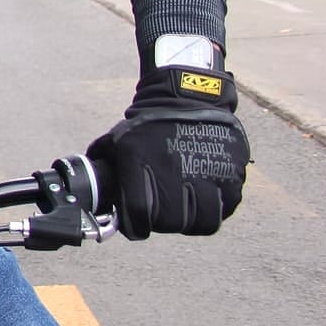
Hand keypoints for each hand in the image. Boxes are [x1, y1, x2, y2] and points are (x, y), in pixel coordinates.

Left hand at [88, 66, 249, 240]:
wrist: (189, 97)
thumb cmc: (151, 124)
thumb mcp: (119, 138)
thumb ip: (104, 164)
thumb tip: (92, 190)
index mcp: (140, 160)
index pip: (138, 211)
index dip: (136, 227)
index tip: (136, 228)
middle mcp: (173, 167)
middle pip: (171, 222)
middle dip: (163, 225)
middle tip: (160, 218)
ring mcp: (207, 171)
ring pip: (203, 221)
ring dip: (191, 222)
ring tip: (184, 213)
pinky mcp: (232, 173)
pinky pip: (226, 208)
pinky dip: (215, 211)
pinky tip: (203, 203)